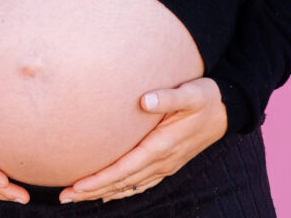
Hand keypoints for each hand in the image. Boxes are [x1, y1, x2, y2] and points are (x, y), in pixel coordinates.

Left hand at [58, 76, 227, 204]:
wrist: (225, 110)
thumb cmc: (204, 97)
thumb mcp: (189, 93)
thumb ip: (167, 97)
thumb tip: (145, 100)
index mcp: (162, 146)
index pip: (124, 169)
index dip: (99, 179)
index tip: (76, 186)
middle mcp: (162, 161)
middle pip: (122, 182)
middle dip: (92, 191)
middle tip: (64, 196)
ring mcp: (165, 165)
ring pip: (129, 186)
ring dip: (103, 193)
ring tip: (78, 197)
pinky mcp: (168, 163)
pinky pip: (141, 183)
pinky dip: (122, 190)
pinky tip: (109, 193)